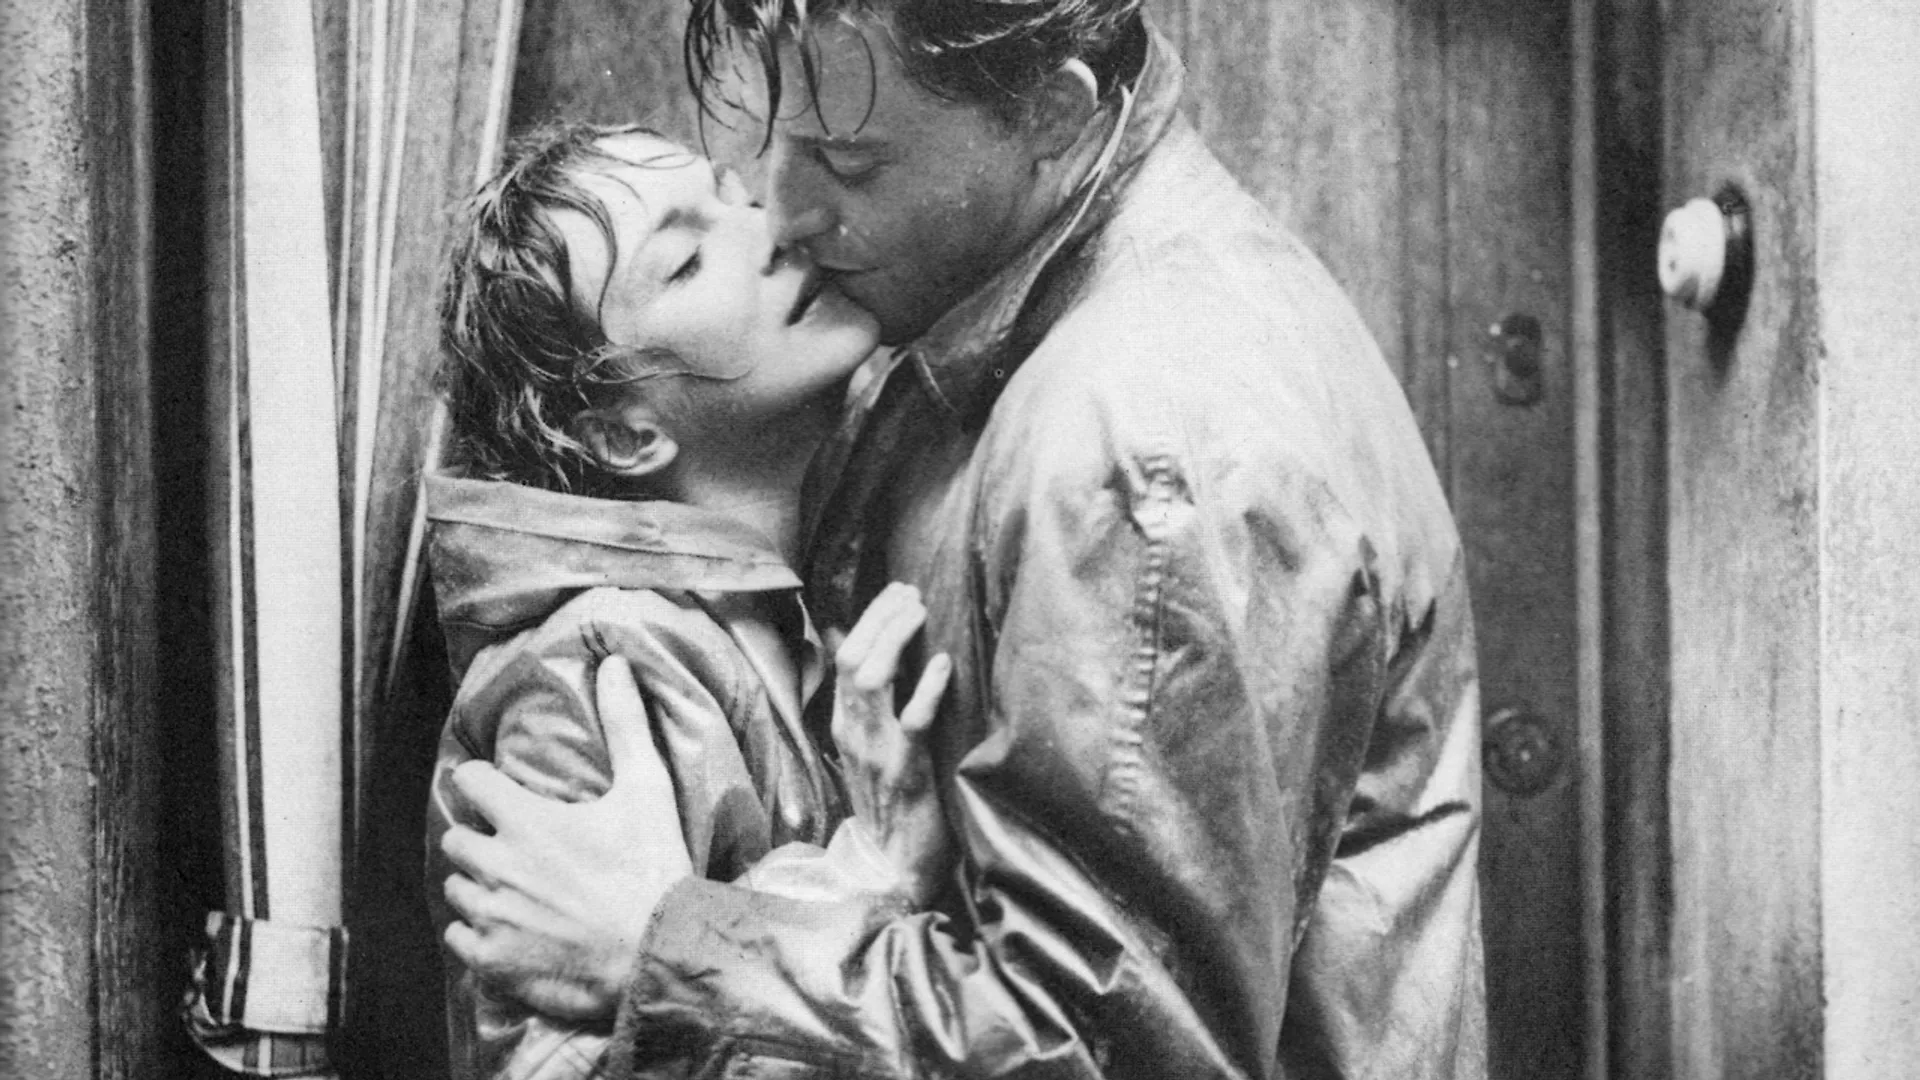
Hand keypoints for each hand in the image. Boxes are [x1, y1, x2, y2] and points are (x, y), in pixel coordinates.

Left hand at [440, 656, 691, 1020]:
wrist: (657, 955)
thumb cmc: (653, 870)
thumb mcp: (647, 789)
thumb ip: (625, 724)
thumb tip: (617, 663)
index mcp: (525, 820)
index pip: (469, 781)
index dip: (483, 781)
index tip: (497, 788)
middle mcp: (497, 865)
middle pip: (456, 837)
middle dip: (480, 836)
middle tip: (513, 845)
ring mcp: (490, 916)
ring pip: (455, 887)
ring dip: (476, 884)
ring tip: (511, 889)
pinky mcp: (491, 960)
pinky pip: (457, 938)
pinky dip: (476, 932)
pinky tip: (508, 929)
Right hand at [831, 583, 953, 903]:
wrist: (893, 867)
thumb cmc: (891, 804)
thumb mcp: (872, 748)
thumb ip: (869, 705)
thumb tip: (872, 658)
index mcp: (845, 723)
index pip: (844, 656)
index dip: (870, 618)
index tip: (899, 592)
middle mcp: (853, 732)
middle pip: (853, 658)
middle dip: (881, 617)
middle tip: (911, 592)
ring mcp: (876, 752)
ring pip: (872, 680)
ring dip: (896, 639)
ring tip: (920, 612)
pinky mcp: (905, 772)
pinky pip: (912, 721)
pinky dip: (925, 688)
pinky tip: (941, 663)